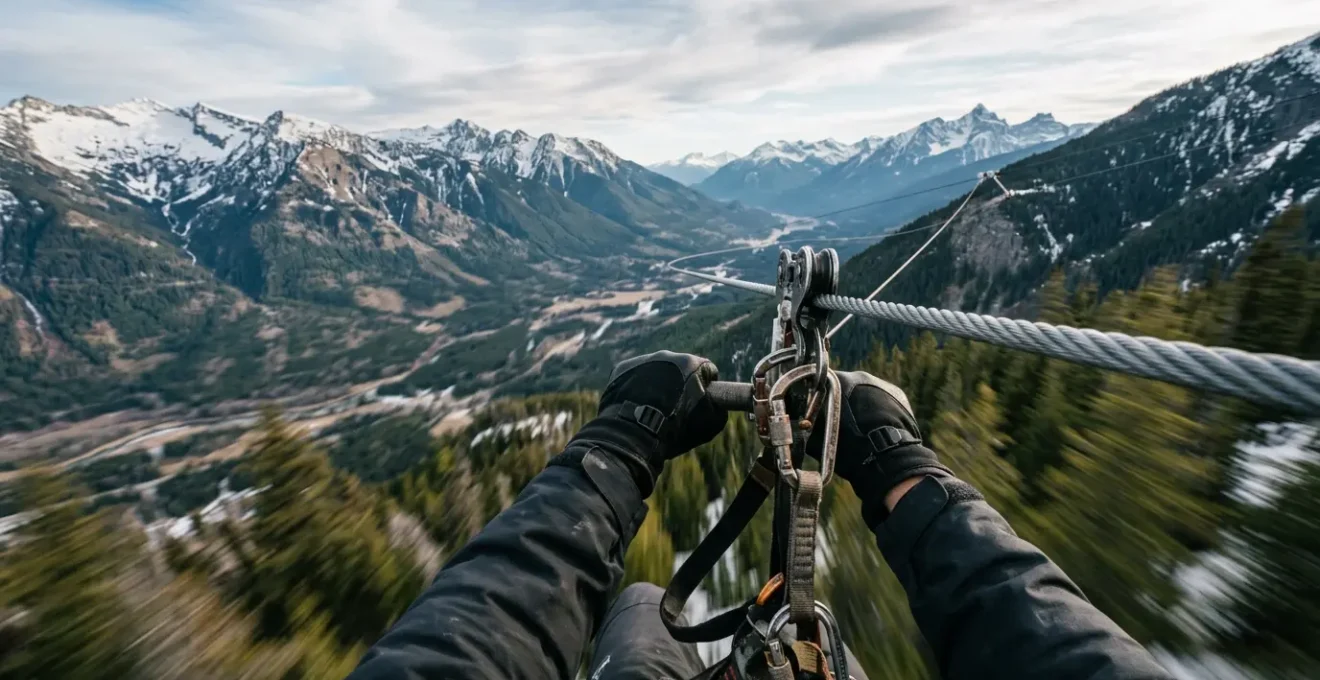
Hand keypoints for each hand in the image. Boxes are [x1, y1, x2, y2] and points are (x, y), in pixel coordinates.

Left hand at [573, 351, 726, 494]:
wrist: (634, 434)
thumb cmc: (675, 429)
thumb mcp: (710, 424)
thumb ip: (719, 408)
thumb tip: (718, 404)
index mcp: (692, 363)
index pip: (707, 370)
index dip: (707, 387)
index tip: (701, 402)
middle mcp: (667, 356)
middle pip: (681, 368)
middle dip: (682, 384)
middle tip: (677, 407)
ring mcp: (643, 360)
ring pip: (657, 370)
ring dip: (659, 385)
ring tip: (655, 408)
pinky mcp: (623, 368)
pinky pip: (635, 375)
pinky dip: (638, 387)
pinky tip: (638, 405)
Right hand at [811, 371, 950, 524]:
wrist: (886, 459)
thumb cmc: (849, 449)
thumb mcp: (817, 438)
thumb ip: (804, 424)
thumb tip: (796, 423)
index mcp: (836, 380)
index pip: (818, 382)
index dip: (814, 397)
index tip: (813, 410)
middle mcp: (859, 376)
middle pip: (842, 385)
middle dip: (837, 399)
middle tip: (835, 421)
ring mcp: (881, 383)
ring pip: (863, 391)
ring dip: (858, 403)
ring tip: (858, 426)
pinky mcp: (898, 394)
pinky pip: (881, 397)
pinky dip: (876, 407)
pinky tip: (875, 425)